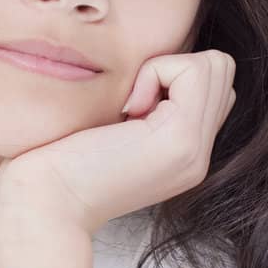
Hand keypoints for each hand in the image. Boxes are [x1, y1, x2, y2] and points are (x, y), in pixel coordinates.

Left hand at [0, 49, 236, 236]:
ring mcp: (196, 150)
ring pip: (215, 65)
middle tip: (131, 104)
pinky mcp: (182, 139)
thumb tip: (158, 67)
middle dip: (175, 67)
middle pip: (221, 70)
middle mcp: (199, 155)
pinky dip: (156, 73)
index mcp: (185, 153)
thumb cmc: (59, 163)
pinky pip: (191, 70)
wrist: (46, 203)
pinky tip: (126, 111)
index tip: (129, 108)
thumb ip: (148, 106)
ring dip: (165, 69)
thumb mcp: (116, 131)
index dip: (172, 75)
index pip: (213, 85)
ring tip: (129, 108)